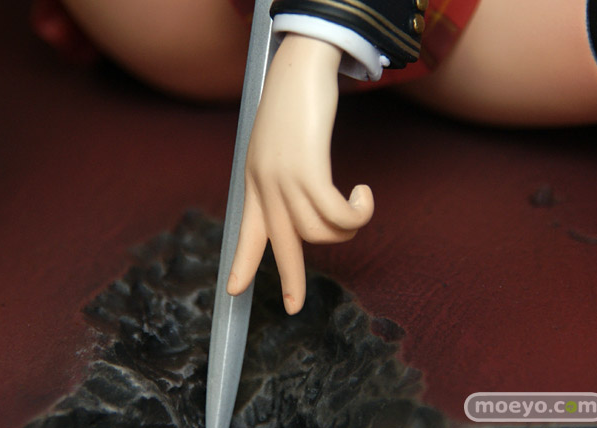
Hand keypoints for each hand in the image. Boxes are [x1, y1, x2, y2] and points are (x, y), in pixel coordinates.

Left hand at [226, 34, 373, 313]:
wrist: (299, 68)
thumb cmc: (293, 104)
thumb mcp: (278, 144)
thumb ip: (281, 173)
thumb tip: (303, 199)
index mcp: (255, 181)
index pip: (245, 231)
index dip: (242, 262)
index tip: (233, 289)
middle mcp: (266, 186)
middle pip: (280, 245)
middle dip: (289, 280)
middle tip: (294, 307)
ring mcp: (285, 179)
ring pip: (319, 231)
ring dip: (347, 226)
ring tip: (358, 202)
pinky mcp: (308, 170)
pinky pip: (338, 215)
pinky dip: (358, 212)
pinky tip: (363, 193)